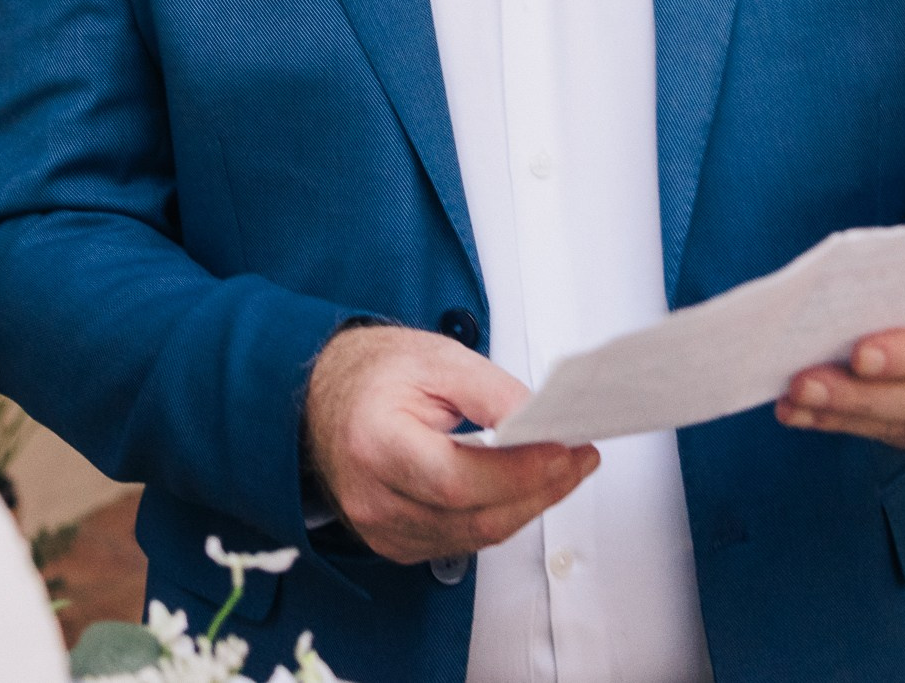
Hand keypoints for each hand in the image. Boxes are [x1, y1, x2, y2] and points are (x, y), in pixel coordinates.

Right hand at [303, 324, 597, 564]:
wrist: (324, 397)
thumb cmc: (376, 375)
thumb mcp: (437, 360)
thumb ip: (493, 392)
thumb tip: (544, 424)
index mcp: (375, 443)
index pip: (458, 480)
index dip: (520, 473)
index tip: (567, 450)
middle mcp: (372, 497)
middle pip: (475, 517)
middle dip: (540, 491)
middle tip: (579, 458)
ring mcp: (380, 528)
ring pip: (476, 536)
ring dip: (526, 506)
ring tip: (561, 469)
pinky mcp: (393, 543)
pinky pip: (462, 542)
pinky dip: (497, 517)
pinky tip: (519, 489)